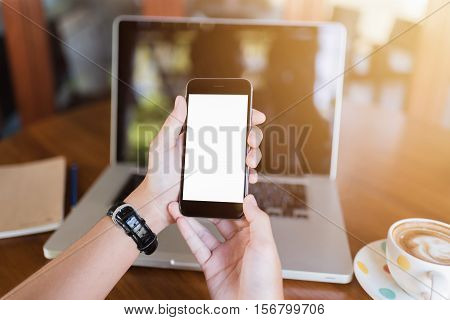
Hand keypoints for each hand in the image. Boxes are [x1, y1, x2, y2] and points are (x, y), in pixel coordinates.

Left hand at [125, 96, 265, 233]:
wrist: (160, 202)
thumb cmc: (157, 173)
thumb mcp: (162, 145)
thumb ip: (171, 123)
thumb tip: (180, 99)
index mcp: (201, 134)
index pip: (226, 118)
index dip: (244, 113)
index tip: (255, 115)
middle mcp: (213, 147)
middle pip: (242, 135)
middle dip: (253, 135)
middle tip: (250, 140)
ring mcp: (219, 164)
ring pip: (245, 154)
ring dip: (254, 154)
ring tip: (249, 161)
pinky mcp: (222, 181)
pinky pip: (240, 176)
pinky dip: (249, 175)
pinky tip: (249, 176)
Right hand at [168, 195, 283, 298]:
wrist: (250, 312)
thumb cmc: (265, 284)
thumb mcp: (266, 245)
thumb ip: (258, 219)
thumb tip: (249, 199)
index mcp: (256, 238)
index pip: (241, 213)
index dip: (230, 201)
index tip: (220, 188)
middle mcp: (240, 245)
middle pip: (220, 220)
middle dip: (208, 208)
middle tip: (198, 194)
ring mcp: (224, 255)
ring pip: (205, 231)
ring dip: (192, 218)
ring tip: (181, 205)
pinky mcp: (211, 266)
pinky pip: (197, 246)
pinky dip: (188, 233)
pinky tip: (181, 221)